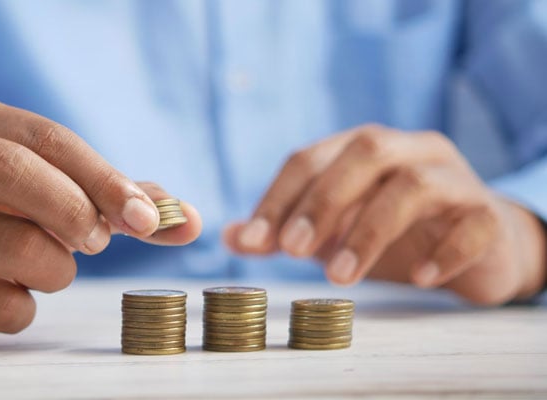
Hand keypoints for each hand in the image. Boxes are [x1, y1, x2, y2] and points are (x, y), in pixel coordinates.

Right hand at [0, 97, 200, 345]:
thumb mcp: (42, 187)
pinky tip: (7, 293)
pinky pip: (0, 305)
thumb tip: (188, 220)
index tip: (147, 218)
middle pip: (13, 171)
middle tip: (98, 241)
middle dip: (76, 210)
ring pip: (16, 247)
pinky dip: (26, 307)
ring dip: (58, 268)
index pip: (47, 137)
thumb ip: (114, 198)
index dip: (105, 178)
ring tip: (48, 266)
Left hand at [224, 124, 544, 304]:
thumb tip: (230, 237)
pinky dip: (443, 251)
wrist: (478, 245)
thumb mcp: (333, 231)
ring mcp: (453, 179)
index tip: (252, 241)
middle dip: (323, 201)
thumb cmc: (395, 232)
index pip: (310, 157)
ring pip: (414, 185)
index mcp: (363, 149)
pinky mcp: (488, 215)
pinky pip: (472, 224)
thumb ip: (285, 230)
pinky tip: (418, 279)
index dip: (278, 197)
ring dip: (370, 231)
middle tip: (292, 251)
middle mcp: (409, 151)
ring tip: (341, 278)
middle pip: (364, 152)